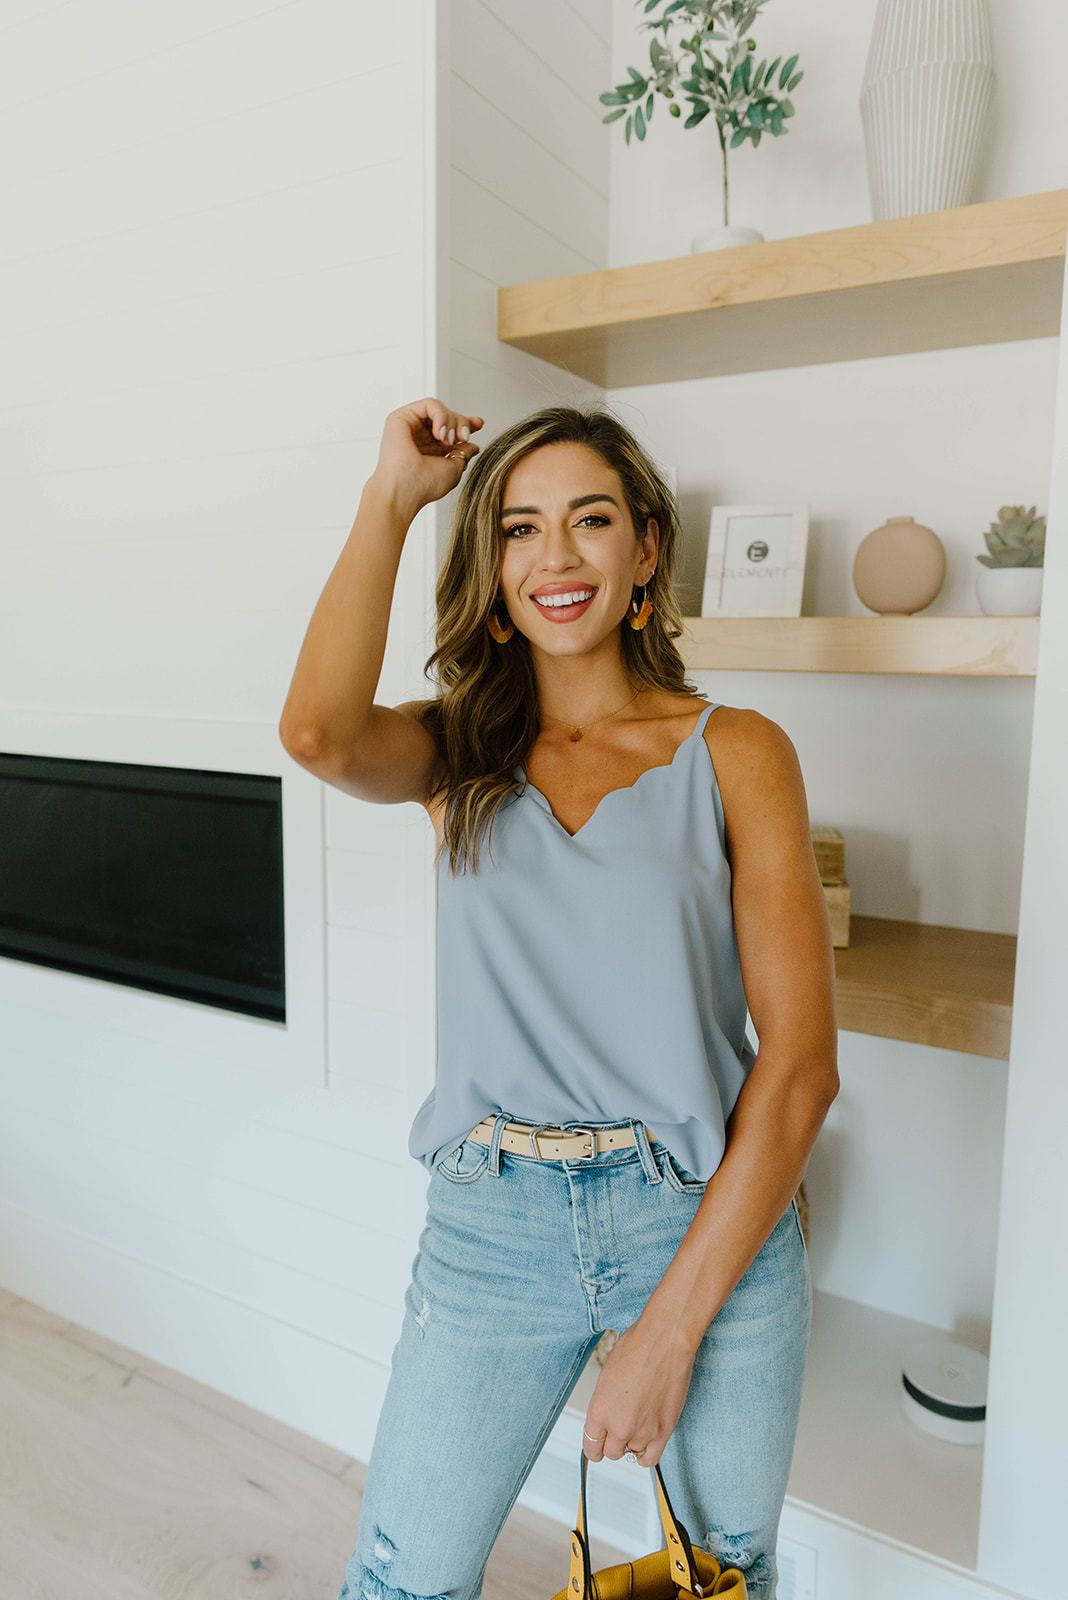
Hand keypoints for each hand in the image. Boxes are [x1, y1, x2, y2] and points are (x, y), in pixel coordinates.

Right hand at [370, 397, 483, 517]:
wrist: (406, 490)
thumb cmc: (425, 486)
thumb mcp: (453, 469)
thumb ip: (463, 454)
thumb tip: (473, 445)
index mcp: (431, 449)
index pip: (450, 430)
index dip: (466, 424)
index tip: (479, 424)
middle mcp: (420, 437)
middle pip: (448, 416)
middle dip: (461, 423)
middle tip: (463, 437)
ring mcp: (410, 427)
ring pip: (440, 409)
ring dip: (451, 421)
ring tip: (448, 440)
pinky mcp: (401, 418)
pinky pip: (429, 404)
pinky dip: (441, 415)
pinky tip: (440, 433)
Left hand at [582, 1319, 695, 1468]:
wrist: (664, 1341)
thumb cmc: (636, 1348)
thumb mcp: (606, 1376)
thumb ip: (604, 1403)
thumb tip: (608, 1416)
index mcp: (599, 1412)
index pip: (591, 1447)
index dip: (594, 1445)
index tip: (598, 1443)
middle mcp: (619, 1427)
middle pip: (611, 1453)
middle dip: (613, 1442)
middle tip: (619, 1428)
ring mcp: (643, 1432)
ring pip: (631, 1455)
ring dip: (632, 1444)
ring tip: (636, 1425)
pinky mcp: (664, 1432)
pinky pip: (651, 1459)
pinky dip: (647, 1454)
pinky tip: (647, 1441)